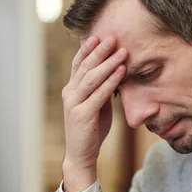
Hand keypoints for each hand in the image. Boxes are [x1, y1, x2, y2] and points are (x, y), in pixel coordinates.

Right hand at [61, 36, 127, 191]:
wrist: (80, 155)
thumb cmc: (90, 129)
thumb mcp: (95, 105)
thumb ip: (100, 90)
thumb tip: (114, 72)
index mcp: (71, 90)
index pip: (78, 64)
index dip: (87, 49)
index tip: (98, 36)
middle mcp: (69, 93)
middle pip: (85, 67)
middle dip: (99, 51)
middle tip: (113, 37)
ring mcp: (74, 104)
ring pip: (91, 78)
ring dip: (108, 63)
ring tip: (121, 52)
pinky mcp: (82, 115)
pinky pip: (99, 94)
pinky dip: (111, 81)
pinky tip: (121, 72)